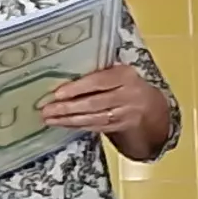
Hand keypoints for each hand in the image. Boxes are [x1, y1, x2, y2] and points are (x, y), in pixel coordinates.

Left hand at [39, 62, 168, 144]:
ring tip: (49, 119)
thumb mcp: (118, 72)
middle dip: (67, 107)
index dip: (77, 88)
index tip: (57, 93)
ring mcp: (125, 113)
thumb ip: (98, 72)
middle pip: (94, 103)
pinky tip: (63, 124)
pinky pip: (95, 127)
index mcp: (125, 75)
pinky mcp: (120, 127)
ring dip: (68, 120)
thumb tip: (62, 74)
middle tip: (46, 109)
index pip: (98, 81)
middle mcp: (128, 95)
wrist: (150, 107)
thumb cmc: (126, 85)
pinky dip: (77, 126)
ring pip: (93, 118)